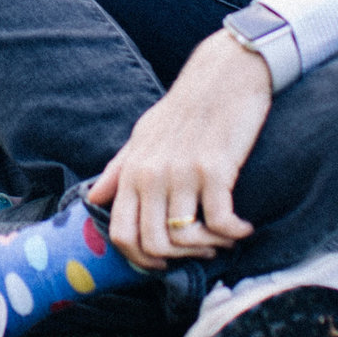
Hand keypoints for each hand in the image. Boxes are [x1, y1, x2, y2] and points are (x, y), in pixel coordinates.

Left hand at [85, 32, 271, 267]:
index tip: (166, 261)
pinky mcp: (214, 169)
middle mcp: (152, 174)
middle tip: (200, 251)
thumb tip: (93, 197)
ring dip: (209, 248)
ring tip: (224, 239)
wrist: (223, 75)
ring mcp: (182, 172)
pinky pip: (220, 222)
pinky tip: (244, 227)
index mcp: (133, 171)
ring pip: (184, 238)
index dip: (142, 259)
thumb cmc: (184, 107)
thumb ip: (119, 168)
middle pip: (152, 244)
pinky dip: (234, 233)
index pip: (121, 233)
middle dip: (179, 260)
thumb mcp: (144, 134)